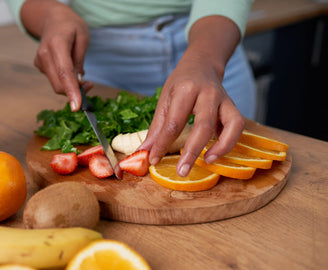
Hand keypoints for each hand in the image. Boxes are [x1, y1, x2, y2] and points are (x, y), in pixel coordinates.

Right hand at [20, 0, 92, 110]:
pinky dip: (64, 81)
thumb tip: (77, 82)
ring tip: (82, 76)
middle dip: (74, 91)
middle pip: (58, 84)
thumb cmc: (71, 26)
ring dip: (70, 86)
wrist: (53, 19)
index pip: (64, 72)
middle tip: (89, 85)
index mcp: (57, 44)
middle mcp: (44, 54)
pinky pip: (54, 79)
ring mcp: (39, 61)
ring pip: (56, 84)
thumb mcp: (83, 38)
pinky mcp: (39, 66)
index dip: (71, 91)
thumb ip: (79, 61)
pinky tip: (69, 69)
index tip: (76, 107)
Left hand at [138, 16, 245, 176]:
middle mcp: (208, 94)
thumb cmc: (181, 83)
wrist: (202, 64)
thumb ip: (157, 128)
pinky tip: (215, 154)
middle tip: (181, 171)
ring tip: (207, 162)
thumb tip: (145, 153)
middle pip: (203, 126)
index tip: (153, 160)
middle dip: (192, 151)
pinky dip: (229, 142)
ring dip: (221, 147)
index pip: (174, 122)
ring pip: (231, 125)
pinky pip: (238, 127)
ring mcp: (224, 100)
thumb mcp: (164, 99)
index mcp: (185, 90)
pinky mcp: (234, 107)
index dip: (163, 144)